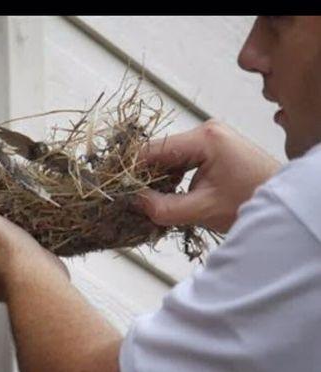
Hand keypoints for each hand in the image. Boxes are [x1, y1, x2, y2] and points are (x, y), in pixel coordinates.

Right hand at [136, 120, 281, 232]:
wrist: (285, 202)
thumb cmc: (252, 202)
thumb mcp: (203, 209)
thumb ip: (164, 208)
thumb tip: (134, 201)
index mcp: (205, 138)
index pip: (154, 150)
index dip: (132, 170)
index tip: (118, 188)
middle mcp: (206, 130)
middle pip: (160, 152)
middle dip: (147, 177)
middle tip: (135, 200)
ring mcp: (210, 137)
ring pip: (170, 157)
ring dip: (160, 179)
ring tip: (153, 201)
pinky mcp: (213, 147)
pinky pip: (182, 160)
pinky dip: (173, 177)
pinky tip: (170, 195)